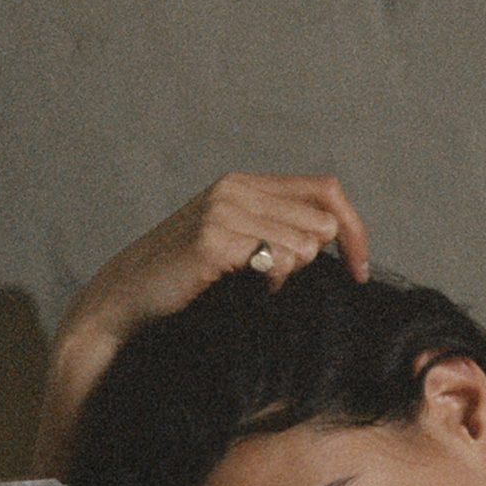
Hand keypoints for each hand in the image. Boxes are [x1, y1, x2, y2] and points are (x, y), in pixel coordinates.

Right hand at [32, 172, 369, 478]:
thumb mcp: (235, 249)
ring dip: (292, 275)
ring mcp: (223, 210)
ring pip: (306, 240)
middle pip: (322, 217)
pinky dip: (275, 282)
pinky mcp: (213, 239)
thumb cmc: (183, 286)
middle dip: (318, 261)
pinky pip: (280, 257)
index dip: (353, 229)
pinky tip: (249, 292)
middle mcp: (235, 187)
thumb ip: (275, 233)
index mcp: (243, 184)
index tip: (359, 271)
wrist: (126, 302)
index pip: (326, 190)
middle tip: (283, 287)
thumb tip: (331, 238)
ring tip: (257, 289)